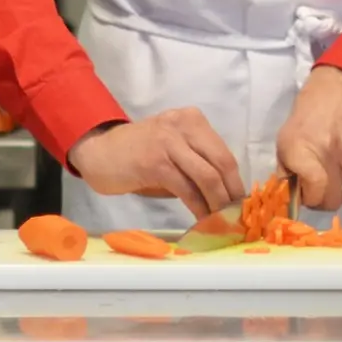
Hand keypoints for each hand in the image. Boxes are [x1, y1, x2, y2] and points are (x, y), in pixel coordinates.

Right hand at [67, 109, 244, 219]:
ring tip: (221, 222)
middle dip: (232, 193)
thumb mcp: (172, 147)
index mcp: (192, 119)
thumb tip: (223, 193)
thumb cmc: (139, 153)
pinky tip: (202, 220)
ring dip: (218, 204)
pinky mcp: (155, 163)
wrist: (100, 152)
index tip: (241, 202)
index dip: (235, 180)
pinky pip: (186, 189)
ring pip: (207, 176)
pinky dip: (198, 207)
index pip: (224, 152)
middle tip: (236, 216)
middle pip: (222, 162)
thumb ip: (195, 161)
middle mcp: (184, 125)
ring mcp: (169, 142)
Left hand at [276, 65, 341, 212]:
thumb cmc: (309, 110)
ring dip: (339, 182)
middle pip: (333, 200)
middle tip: (320, 185)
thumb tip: (292, 195)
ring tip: (333, 161)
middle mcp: (329, 154)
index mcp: (303, 151)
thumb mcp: (286, 137)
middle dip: (324, 197)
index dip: (310, 199)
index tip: (307, 191)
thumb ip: (286, 170)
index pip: (315, 196)